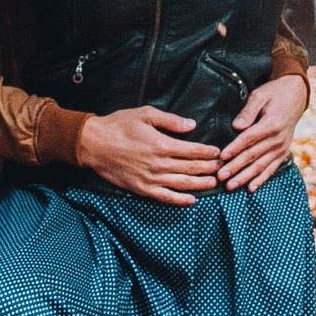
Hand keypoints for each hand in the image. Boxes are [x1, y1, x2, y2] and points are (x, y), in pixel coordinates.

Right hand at [77, 105, 223, 202]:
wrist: (93, 144)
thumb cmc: (118, 125)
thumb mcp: (145, 114)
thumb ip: (170, 121)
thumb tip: (191, 126)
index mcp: (161, 144)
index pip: (193, 150)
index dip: (208, 152)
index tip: (218, 152)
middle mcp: (159, 164)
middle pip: (191, 168)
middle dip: (210, 168)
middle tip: (223, 168)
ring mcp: (150, 179)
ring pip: (182, 184)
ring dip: (201, 184)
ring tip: (214, 183)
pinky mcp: (141, 189)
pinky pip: (165, 198)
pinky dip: (180, 200)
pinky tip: (192, 200)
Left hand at [217, 71, 308, 192]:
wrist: (296, 96)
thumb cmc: (274, 94)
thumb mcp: (259, 95)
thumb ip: (248, 111)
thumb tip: (237, 126)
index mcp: (271, 124)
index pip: (249, 139)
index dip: (234, 148)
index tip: (221, 157)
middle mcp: (278, 139)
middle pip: (253, 155)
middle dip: (235, 167)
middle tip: (220, 176)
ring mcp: (282, 147)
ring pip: (261, 165)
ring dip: (245, 177)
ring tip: (231, 186)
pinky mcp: (283, 152)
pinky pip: (271, 168)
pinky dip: (261, 179)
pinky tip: (251, 188)